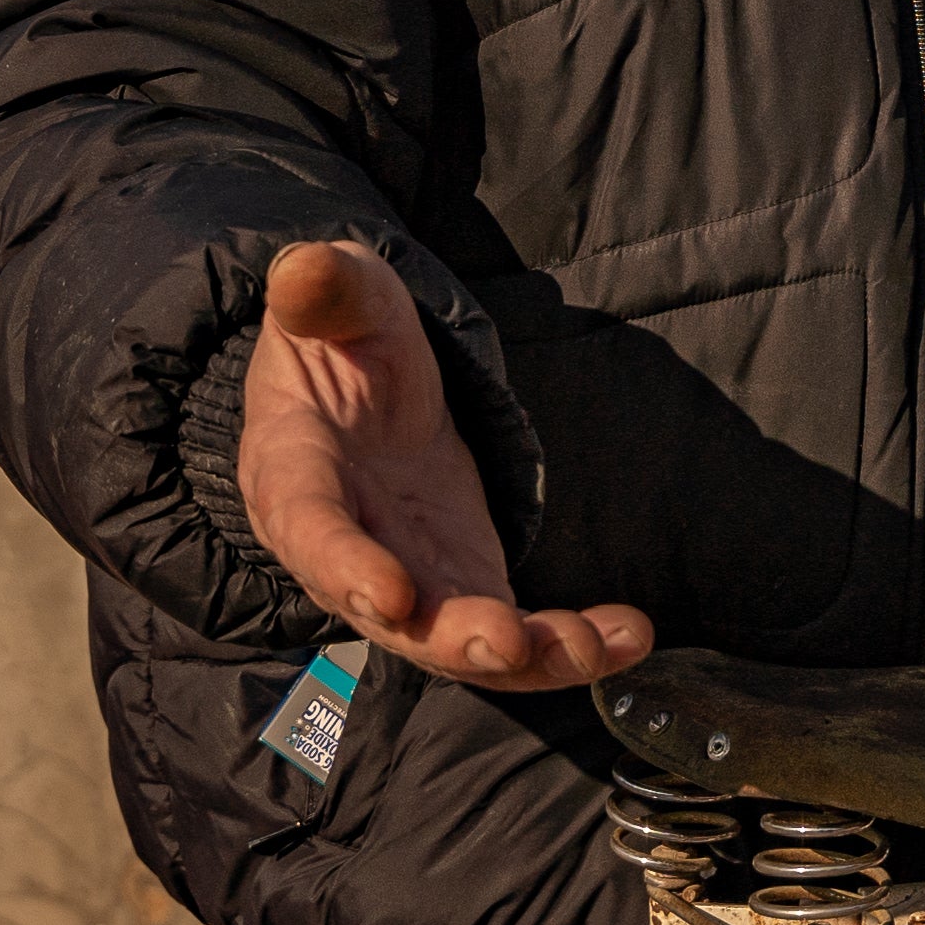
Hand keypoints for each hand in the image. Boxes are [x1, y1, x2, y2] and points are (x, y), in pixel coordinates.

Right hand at [234, 240, 648, 689]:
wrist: (361, 386)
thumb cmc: (341, 340)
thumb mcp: (339, 300)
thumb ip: (328, 292)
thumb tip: (305, 268)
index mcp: (296, 477)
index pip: (313, 531)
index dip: (347, 568)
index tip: (393, 595)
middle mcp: (345, 552)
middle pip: (392, 616)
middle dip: (451, 637)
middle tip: (508, 643)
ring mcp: (408, 578)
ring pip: (458, 642)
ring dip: (526, 657)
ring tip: (600, 647)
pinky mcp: (464, 584)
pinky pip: (512, 634)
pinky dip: (568, 644)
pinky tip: (628, 637)